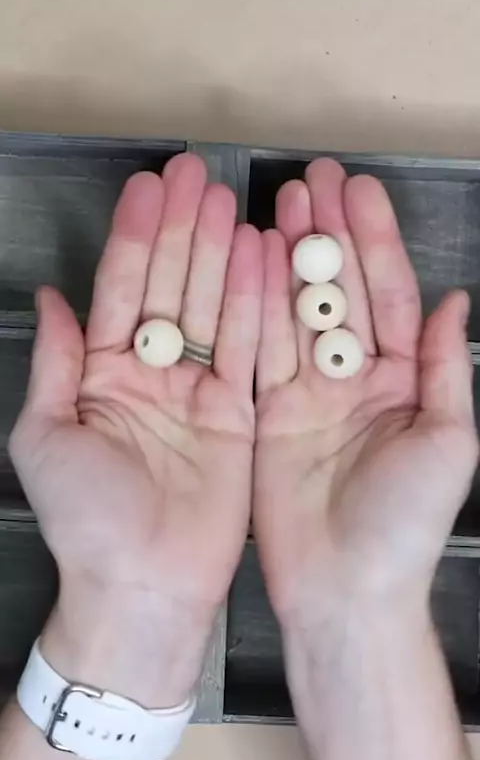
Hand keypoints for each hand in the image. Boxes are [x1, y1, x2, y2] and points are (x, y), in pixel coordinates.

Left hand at [9, 154, 261, 704]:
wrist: (142, 585)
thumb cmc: (85, 518)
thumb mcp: (48, 435)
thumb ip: (57, 362)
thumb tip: (52, 297)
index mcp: (103, 374)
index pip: (123, 290)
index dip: (138, 237)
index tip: (151, 186)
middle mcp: (153, 374)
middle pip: (171, 288)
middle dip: (182, 230)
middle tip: (196, 174)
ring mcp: (198, 392)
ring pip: (213, 308)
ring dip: (219, 253)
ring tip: (228, 199)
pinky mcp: (239, 414)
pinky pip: (249, 349)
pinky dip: (256, 303)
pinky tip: (260, 256)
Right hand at [254, 158, 477, 623]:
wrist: (345, 591)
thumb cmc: (405, 525)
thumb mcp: (448, 443)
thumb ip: (447, 368)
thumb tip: (453, 299)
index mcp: (405, 382)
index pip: (390, 296)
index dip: (374, 241)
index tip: (357, 190)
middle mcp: (356, 380)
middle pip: (340, 292)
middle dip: (329, 234)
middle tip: (311, 180)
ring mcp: (309, 394)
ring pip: (296, 311)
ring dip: (288, 258)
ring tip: (278, 204)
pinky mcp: (268, 414)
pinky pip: (260, 350)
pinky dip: (254, 306)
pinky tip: (248, 262)